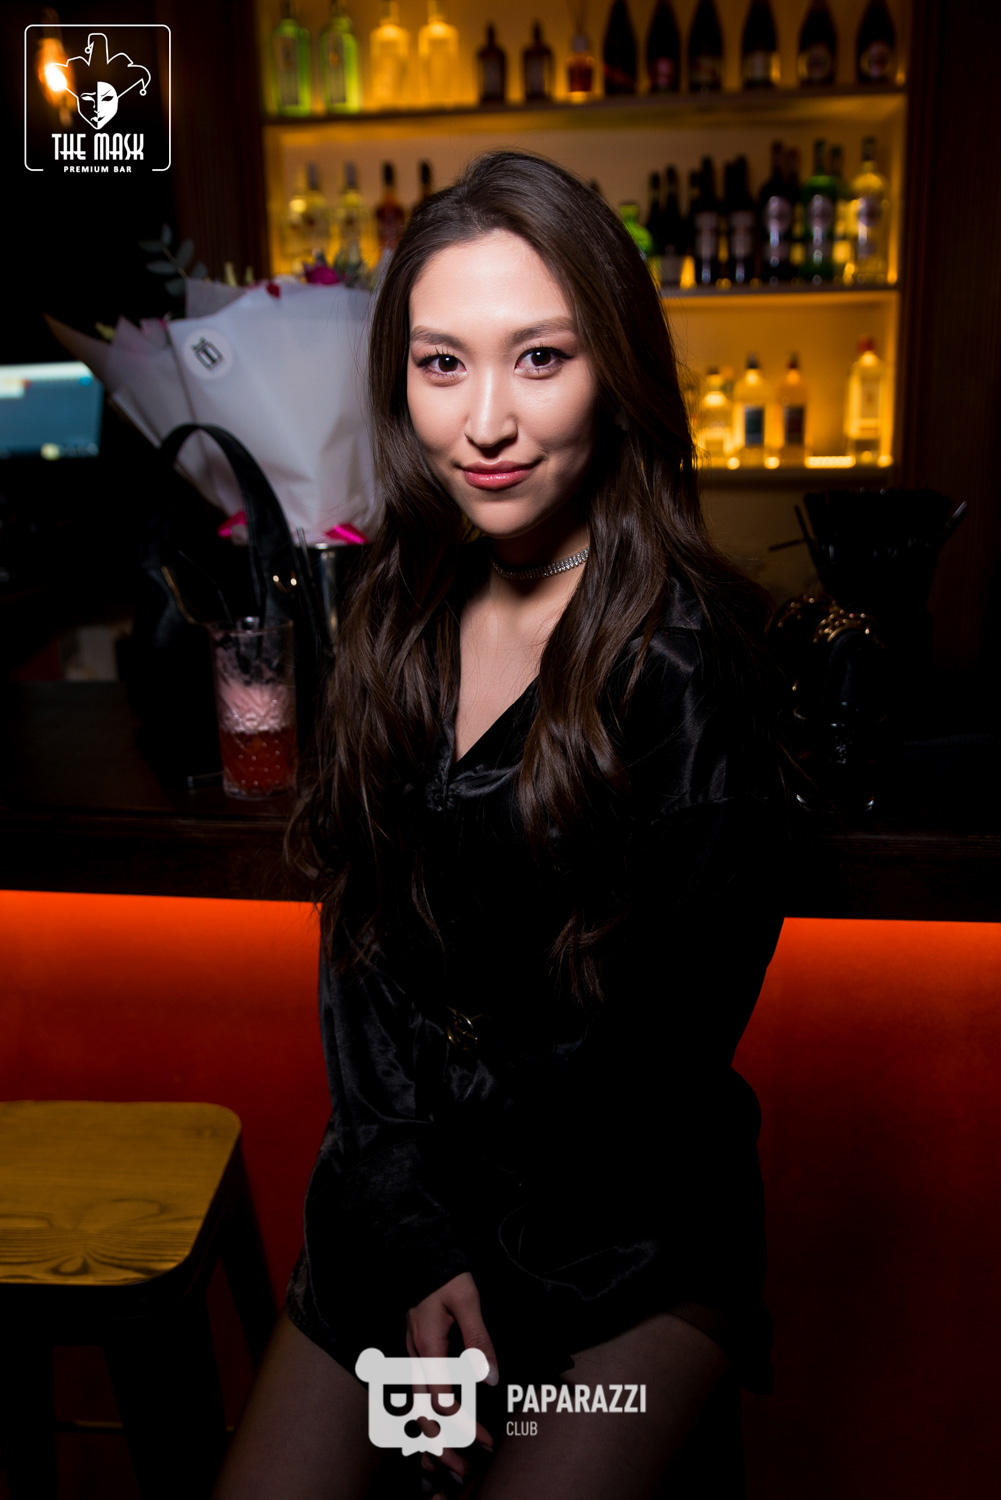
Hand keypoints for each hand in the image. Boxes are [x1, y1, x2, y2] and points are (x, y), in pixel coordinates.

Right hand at [407, 1271, 498, 1491]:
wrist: (420, 1252)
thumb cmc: (446, 1274)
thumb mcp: (467, 1299)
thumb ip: (479, 1338)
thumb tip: (491, 1378)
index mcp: (427, 1346)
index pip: (441, 1400)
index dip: (464, 1425)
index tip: (486, 1441)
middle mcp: (414, 1357)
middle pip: (420, 1414)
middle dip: (440, 1447)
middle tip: (462, 1471)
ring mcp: (411, 1356)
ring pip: (414, 1408)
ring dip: (431, 1439)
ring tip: (450, 1463)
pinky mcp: (414, 1354)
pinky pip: (415, 1395)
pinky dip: (425, 1420)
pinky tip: (439, 1433)